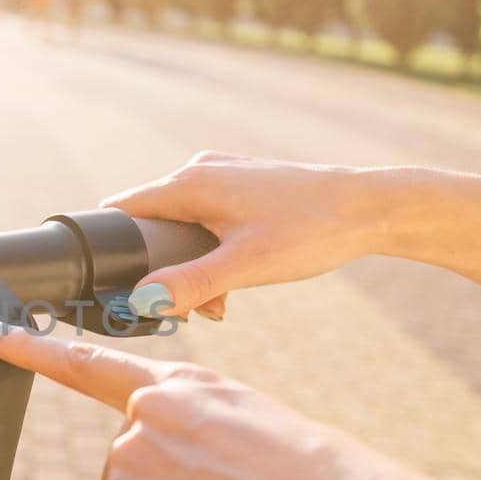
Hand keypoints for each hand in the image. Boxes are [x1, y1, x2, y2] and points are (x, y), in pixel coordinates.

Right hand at [105, 152, 405, 318]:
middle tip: (183, 308)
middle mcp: (200, 171)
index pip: (121, 209)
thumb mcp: (247, 266)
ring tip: (219, 302)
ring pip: (181, 225)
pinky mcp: (243, 186)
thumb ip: (191, 285)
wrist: (371, 208)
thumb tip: (141, 303)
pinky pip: (207, 221)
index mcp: (190, 183)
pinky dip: (211, 252)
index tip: (113, 286)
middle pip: (150, 222)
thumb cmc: (312, 231)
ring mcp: (223, 175)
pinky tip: (235, 281)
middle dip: (159, 269)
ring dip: (189, 266)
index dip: (109, 247)